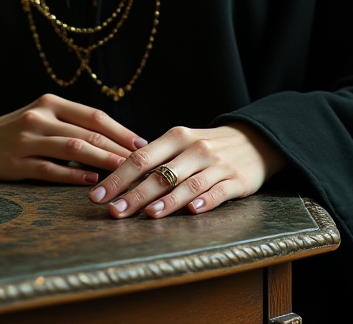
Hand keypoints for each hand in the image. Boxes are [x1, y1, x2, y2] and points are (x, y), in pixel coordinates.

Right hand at [0, 93, 147, 185]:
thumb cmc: (11, 130)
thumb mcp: (40, 117)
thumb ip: (69, 124)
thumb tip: (111, 139)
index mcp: (50, 104)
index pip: (93, 116)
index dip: (120, 130)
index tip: (142, 143)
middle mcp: (40, 118)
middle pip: (88, 132)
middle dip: (118, 148)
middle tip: (141, 161)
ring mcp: (27, 140)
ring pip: (74, 150)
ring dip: (103, 160)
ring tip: (124, 172)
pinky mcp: (15, 163)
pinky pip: (50, 170)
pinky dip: (73, 176)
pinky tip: (92, 181)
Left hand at [88, 123, 286, 217]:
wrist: (254, 139)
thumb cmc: (207, 145)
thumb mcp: (181, 142)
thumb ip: (156, 157)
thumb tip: (117, 176)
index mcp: (176, 136)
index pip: (140, 158)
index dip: (117, 177)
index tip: (98, 196)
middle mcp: (194, 148)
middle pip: (160, 173)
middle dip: (135, 194)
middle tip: (115, 212)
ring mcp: (216, 164)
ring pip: (188, 184)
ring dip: (167, 201)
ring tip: (148, 215)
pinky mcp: (237, 180)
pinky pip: (219, 192)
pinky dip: (205, 201)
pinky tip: (193, 211)